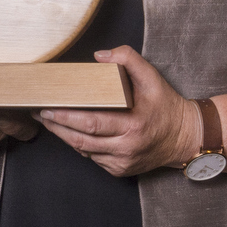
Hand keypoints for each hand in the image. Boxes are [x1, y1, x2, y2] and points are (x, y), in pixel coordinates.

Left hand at [36, 46, 198, 176]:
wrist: (186, 137)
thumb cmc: (166, 106)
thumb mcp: (152, 78)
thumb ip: (129, 60)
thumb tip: (100, 55)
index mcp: (133, 126)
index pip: (91, 123)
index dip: (66, 117)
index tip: (48, 107)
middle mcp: (127, 148)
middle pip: (81, 140)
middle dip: (57, 126)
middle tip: (40, 114)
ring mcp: (123, 162)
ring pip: (85, 151)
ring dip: (65, 137)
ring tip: (49, 121)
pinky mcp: (120, 170)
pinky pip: (93, 158)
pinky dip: (80, 146)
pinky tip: (70, 133)